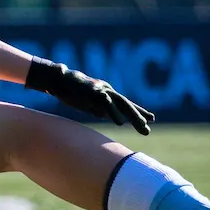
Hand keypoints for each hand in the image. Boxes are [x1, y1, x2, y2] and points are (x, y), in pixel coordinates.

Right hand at [25, 60, 153, 134]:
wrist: (58, 79)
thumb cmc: (72, 91)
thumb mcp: (89, 103)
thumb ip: (102, 109)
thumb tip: (116, 119)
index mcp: (107, 94)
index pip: (126, 104)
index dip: (139, 111)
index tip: (151, 119)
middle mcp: (107, 90)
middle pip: (127, 104)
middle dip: (139, 117)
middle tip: (147, 130)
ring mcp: (101, 90)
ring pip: (121, 103)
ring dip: (132, 115)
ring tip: (142, 126)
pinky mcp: (93, 92)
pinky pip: (106, 103)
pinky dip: (114, 113)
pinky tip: (119, 122)